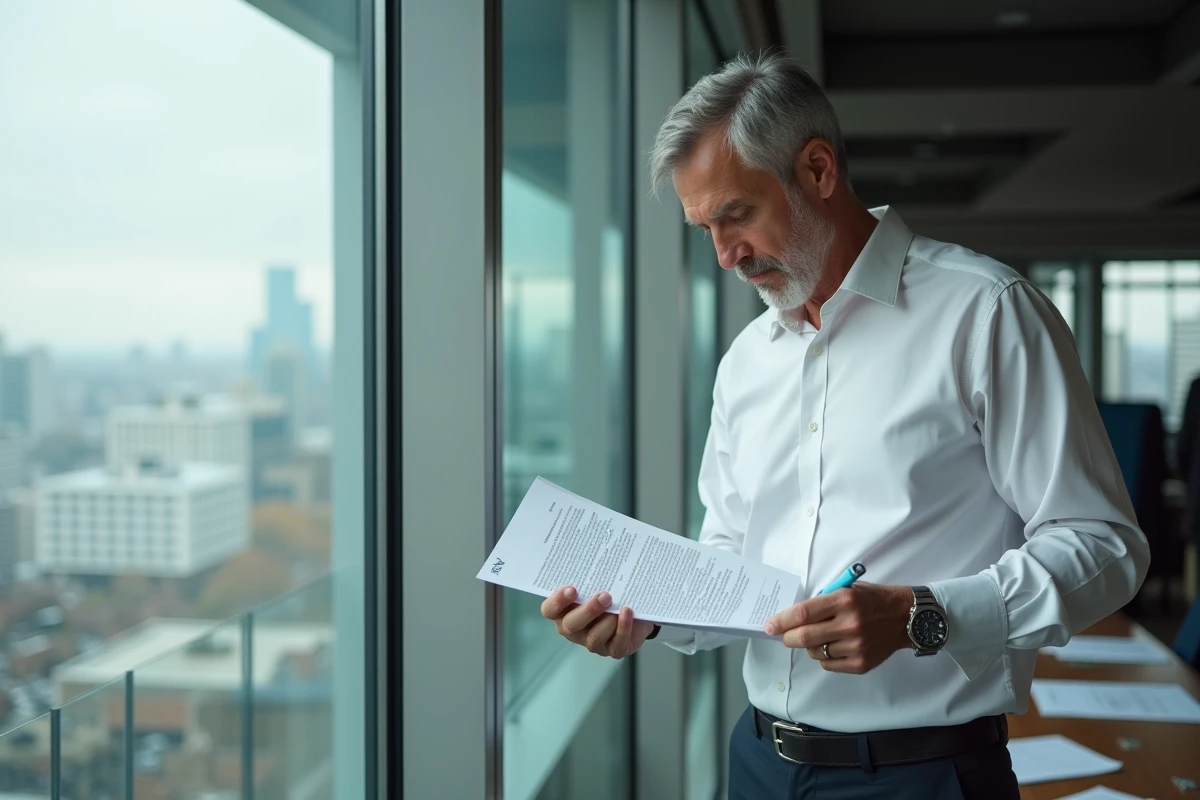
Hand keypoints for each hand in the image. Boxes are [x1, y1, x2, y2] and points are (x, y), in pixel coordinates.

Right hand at [541, 586, 654, 658]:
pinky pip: (616, 644)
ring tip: (618, 606)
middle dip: (587, 611)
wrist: (635, 611)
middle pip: (571, 626)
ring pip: (594, 638)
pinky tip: (627, 612)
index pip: (550, 610)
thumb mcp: (598, 585)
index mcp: (564, 612)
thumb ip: (591, 578)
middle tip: (604, 595)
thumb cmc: (609, 594)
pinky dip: (623, 628)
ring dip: (606, 622)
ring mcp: (593, 642)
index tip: (572, 588)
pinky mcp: (613, 649)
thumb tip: (595, 552)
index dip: (557, 601)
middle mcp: (575, 630)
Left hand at [764, 583, 912, 673]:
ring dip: (810, 646)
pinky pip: (829, 664)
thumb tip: (791, 617)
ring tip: (821, 636)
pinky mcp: (861, 663)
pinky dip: (825, 656)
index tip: (770, 625)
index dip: (782, 621)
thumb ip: (822, 601)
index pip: (803, 613)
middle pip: (805, 636)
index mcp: (844, 600)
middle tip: (784, 636)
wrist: (905, 617)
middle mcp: (850, 623)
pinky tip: (834, 646)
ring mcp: (856, 646)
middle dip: (787, 637)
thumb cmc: (872, 600)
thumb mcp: (847, 589)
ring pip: (815, 652)